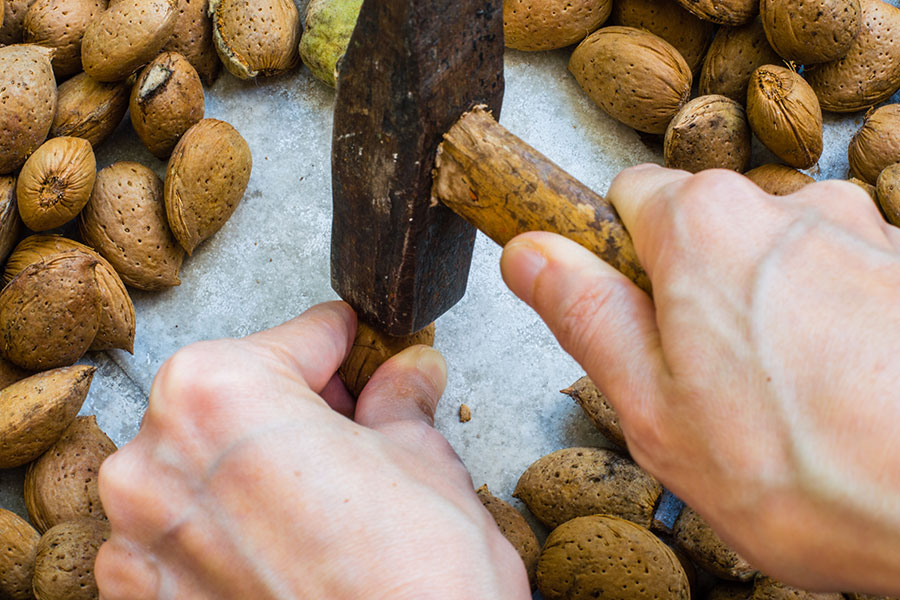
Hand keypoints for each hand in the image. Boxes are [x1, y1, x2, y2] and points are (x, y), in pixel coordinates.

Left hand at [94, 302, 529, 599]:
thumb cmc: (415, 583)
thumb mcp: (426, 461)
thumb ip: (400, 403)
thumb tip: (405, 375)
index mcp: (220, 392)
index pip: (298, 337)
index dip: (347, 346)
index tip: (366, 354)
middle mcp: (155, 458)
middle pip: (240, 395)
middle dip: (302, 404)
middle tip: (360, 426)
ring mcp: (139, 535)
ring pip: (207, 463)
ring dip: (260, 463)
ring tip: (327, 494)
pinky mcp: (143, 598)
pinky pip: (185, 530)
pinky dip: (229, 523)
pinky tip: (287, 543)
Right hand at [501, 165, 899, 594]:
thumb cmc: (807, 475)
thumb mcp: (652, 408)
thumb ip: (584, 315)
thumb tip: (530, 255)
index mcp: (706, 228)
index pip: (626, 196)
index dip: (614, 257)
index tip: (625, 315)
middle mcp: (787, 207)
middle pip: (702, 227)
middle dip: (688, 291)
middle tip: (701, 384)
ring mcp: (860, 232)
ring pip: (771, 256)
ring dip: (759, 309)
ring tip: (779, 399)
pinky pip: (836, 278)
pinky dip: (823, 320)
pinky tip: (837, 391)